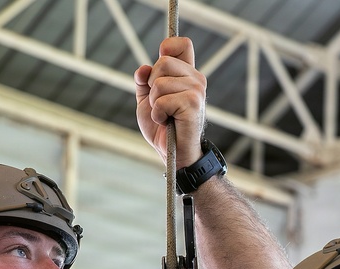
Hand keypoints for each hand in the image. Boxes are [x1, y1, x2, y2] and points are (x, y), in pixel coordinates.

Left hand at [134, 37, 206, 166]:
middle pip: (162, 63)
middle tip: (160, 104)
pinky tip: (165, 121)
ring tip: (164, 115)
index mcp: (187, 74)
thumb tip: (142, 69)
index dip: (168, 47)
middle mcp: (196, 79)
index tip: (160, 61)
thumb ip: (143, 81)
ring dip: (154, 103)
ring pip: (159, 83)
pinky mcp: (193, 104)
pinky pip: (162, 100)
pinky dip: (157, 114)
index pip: (182, 44)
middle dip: (151, 86)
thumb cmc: (162, 127)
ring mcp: (197, 91)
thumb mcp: (147, 99)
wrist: (173, 153)